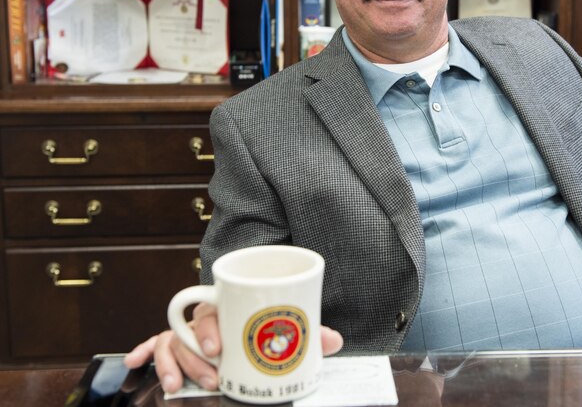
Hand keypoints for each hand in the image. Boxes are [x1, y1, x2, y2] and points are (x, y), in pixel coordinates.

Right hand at [123, 302, 344, 392]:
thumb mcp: (286, 331)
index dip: (209, 329)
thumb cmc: (266, 326)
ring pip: (171, 343)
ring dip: (172, 364)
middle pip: (188, 332)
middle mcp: (204, 318)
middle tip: (211, 378)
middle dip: (195, 358)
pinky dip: (144, 351)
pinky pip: (155, 344)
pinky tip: (133, 361)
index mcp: (228, 307)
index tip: (217, 348)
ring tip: (177, 386)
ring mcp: (188, 332)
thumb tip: (335, 340)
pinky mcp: (177, 347)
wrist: (256, 319)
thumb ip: (307, 334)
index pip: (211, 311)